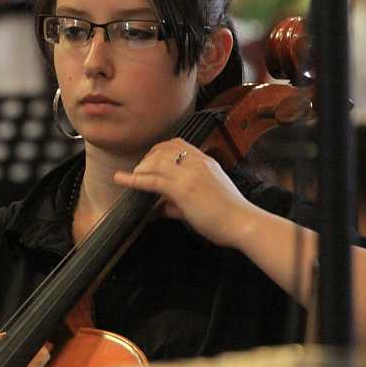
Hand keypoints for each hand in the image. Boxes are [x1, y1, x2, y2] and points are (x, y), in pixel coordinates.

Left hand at [112, 138, 258, 248]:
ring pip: (156, 162)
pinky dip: (133, 179)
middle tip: (138, 170)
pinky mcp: (183, 189)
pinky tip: (122, 180)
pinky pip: (152, 180)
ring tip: (130, 176)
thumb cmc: (231, 215)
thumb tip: (163, 206)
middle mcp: (197, 163)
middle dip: (147, 158)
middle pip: (164, 149)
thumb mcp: (207, 199)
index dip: (159, 149)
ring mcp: (189, 175)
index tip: (150, 158)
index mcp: (206, 162)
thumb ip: (182, 200)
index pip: (178, 144)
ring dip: (140, 168)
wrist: (243, 222)